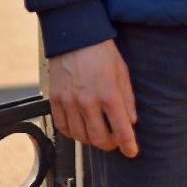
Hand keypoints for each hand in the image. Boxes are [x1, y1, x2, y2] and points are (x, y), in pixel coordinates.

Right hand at [48, 40, 138, 156]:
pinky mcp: (55, 99)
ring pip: (80, 136)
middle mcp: (88, 100)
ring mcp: (69, 101)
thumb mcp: (122, 71)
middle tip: (114, 140)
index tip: (131, 152)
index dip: (128, 145)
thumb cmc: (101, 51)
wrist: (75, 35)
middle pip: (99, 139)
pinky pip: (62, 127)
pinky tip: (80, 127)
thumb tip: (131, 121)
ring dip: (91, 139)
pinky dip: (72, 133)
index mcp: (108, 92)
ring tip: (97, 132)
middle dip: (110, 144)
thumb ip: (127, 98)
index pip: (121, 129)